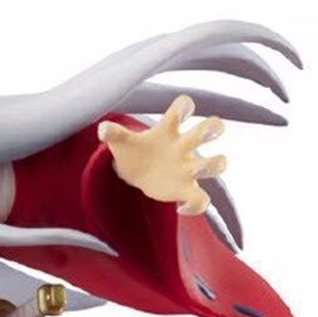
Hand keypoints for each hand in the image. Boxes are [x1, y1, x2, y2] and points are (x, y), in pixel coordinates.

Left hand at [98, 95, 225, 214]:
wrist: (135, 173)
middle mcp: (183, 146)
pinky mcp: (186, 189)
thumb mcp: (121, 143)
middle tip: (206, 132)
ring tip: (196, 169)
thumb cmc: (134, 152)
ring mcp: (187, 168)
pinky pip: (202, 199)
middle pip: (208, 129)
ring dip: (214, 164)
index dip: (186, 106)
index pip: (183, 108)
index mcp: (168, 130)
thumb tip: (102, 129)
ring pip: (215, 164)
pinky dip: (196, 206)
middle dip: (213, 127)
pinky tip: (180, 209)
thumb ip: (113, 134)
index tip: (182, 113)